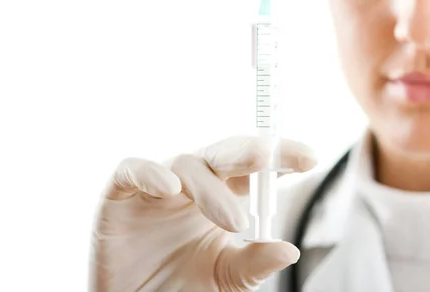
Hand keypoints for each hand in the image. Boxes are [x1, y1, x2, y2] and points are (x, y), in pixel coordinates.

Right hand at [89, 136, 316, 291]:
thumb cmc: (179, 289)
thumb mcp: (224, 279)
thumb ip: (253, 264)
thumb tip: (290, 250)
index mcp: (222, 197)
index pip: (254, 168)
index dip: (279, 157)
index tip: (310, 158)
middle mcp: (193, 186)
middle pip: (224, 153)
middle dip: (250, 152)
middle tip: (271, 157)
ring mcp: (157, 188)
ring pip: (188, 163)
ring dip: (211, 188)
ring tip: (234, 222)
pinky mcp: (120, 194)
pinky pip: (133, 170)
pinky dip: (150, 173)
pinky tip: (170, 188)